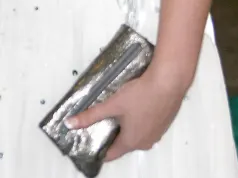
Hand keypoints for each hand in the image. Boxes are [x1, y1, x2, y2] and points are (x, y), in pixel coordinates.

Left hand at [64, 66, 186, 161]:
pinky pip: (146, 126)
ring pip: (136, 134)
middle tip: (99, 122)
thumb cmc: (140, 95)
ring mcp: (156, 133)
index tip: (89, 141)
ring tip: (115, 112)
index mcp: (131, 142)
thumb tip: (70, 124)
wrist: (168, 83)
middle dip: (111, 134)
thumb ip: (91, 115)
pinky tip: (134, 105)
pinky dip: (138, 120)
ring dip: (126, 126)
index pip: (111, 154)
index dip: (99, 149)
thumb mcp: (112, 104)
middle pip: (123, 143)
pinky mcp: (163, 122)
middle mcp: (145, 142)